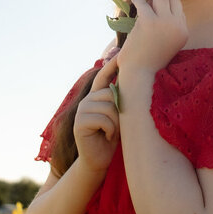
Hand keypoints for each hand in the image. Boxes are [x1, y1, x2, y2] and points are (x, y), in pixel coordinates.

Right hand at [73, 57, 120, 172]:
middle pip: (111, 94)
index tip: (121, 53)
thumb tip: (133, 82)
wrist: (98, 160)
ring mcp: (82, 110)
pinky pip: (103, 120)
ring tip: (112, 132)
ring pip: (109, 107)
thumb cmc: (112, 138)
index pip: (103, 77)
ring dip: (116, 123)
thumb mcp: (119, 116)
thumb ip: (120, 100)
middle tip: (119, 126)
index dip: (111, 65)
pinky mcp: (79, 123)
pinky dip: (110, 130)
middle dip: (120, 111)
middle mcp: (87, 100)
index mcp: (96, 97)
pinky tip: (106, 136)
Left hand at [117, 0, 187, 77]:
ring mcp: (165, 23)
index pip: (179, 10)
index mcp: (183, 32)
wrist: (140, 73)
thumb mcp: (164, 41)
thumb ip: (164, 24)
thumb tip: (157, 2)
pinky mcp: (150, 22)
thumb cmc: (149, 60)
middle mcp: (178, 26)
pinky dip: (139, 0)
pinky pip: (144, 4)